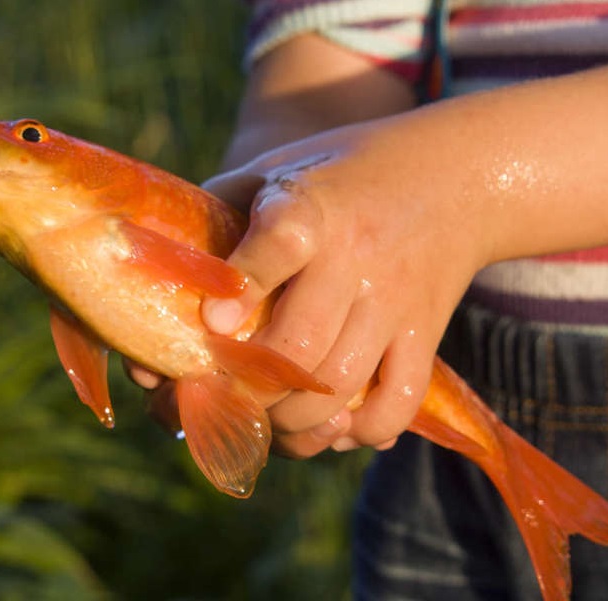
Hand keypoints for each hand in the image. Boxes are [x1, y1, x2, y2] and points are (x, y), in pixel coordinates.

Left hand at [195, 115, 489, 457]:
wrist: (454, 175)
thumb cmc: (340, 174)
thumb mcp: (277, 169)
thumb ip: (219, 213)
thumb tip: (153, 281)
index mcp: (311, 207)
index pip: (280, 242)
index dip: (244, 285)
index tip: (213, 324)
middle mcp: (356, 256)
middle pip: (300, 346)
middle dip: (247, 391)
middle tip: (219, 401)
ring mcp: (395, 300)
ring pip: (341, 386)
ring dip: (292, 424)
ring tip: (266, 423)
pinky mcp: (426, 333)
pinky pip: (399, 402)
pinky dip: (361, 432)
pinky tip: (332, 428)